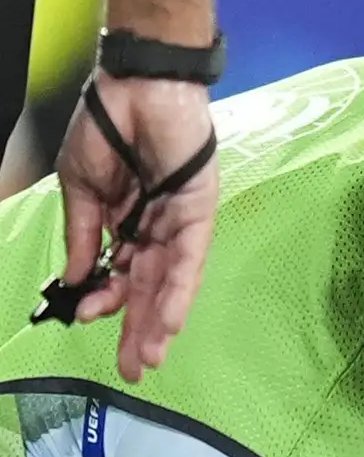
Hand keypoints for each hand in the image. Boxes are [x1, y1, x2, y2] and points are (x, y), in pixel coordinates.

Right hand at [54, 72, 220, 381]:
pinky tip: (170, 321)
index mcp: (126, 223)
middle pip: (149, 290)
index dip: (105, 301)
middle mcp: (156, 230)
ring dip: (159, 322)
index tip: (84, 318)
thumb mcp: (81, 187)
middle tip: (131, 370)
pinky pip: (189, 260)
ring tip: (147, 357)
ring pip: (170, 284)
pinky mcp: (198, 214)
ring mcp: (179, 224)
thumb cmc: (106, 126)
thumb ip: (83, 234)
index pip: (119, 275)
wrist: (134, 86)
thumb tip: (72, 277)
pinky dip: (179, 291)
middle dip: (138, 330)